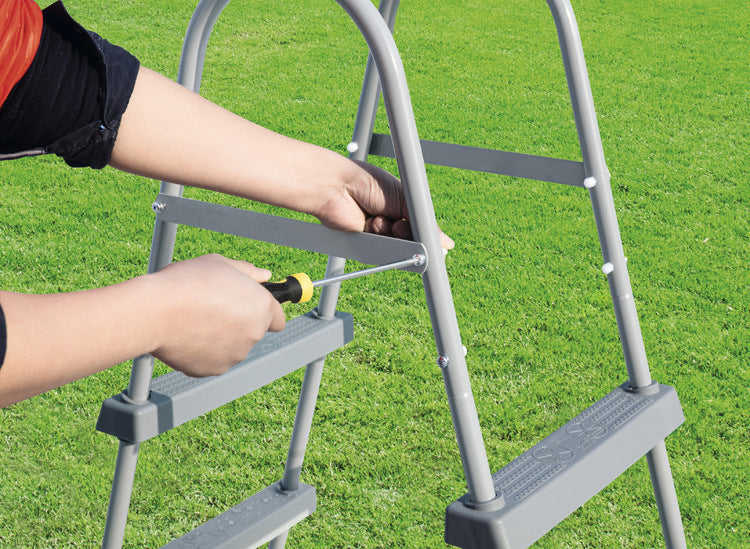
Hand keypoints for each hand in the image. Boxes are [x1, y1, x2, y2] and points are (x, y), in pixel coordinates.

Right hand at [149, 254, 285, 376]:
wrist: (155, 312)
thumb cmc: (187, 283)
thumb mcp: (220, 264)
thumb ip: (248, 271)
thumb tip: (264, 276)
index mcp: (261, 308)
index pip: (278, 318)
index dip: (266, 311)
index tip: (252, 307)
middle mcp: (253, 335)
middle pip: (253, 331)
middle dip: (239, 322)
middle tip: (213, 306)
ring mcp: (234, 355)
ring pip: (233, 346)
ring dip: (221, 336)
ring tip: (196, 318)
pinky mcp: (213, 370)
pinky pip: (213, 358)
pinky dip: (204, 350)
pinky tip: (188, 333)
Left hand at [314, 159, 454, 249]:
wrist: (339, 188)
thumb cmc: (368, 183)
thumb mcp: (405, 199)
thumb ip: (426, 224)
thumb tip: (447, 244)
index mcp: (405, 205)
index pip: (424, 227)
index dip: (426, 233)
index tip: (428, 236)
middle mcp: (393, 220)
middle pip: (413, 241)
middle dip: (409, 235)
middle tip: (399, 225)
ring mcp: (380, 232)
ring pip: (398, 248)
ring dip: (392, 235)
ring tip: (380, 219)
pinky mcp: (367, 243)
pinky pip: (381, 251)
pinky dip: (378, 239)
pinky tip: (371, 225)